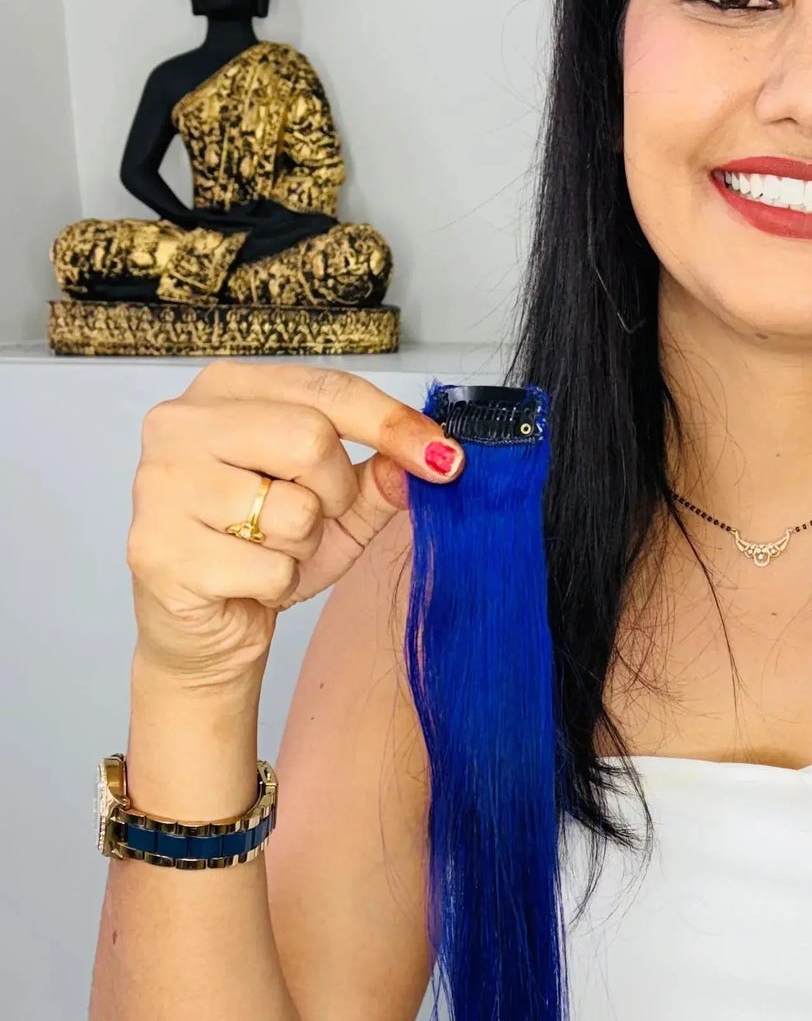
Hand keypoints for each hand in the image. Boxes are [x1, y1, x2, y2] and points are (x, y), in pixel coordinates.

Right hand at [127, 360, 463, 686]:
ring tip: (268, 551)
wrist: (204, 630)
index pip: (326, 389)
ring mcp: (160, 486)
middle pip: (310, 439)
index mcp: (224, 391)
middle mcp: (180, 424)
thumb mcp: (337, 508)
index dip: (392, 424)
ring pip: (292, 510)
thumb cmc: (262, 552)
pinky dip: (276, 585)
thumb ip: (381, 477)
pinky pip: (268, 567)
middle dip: (335, 494)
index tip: (443, 457)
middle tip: (312, 520)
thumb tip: (433, 457)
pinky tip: (243, 581)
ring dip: (302, 545)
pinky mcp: (159, 550)